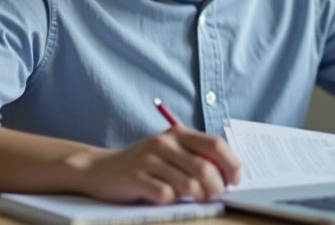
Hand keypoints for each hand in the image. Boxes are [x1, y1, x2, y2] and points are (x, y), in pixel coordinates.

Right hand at [66, 125, 241, 203]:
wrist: (99, 169)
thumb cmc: (143, 163)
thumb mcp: (170, 151)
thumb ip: (196, 156)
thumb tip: (229, 174)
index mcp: (178, 134)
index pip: (215, 145)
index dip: (232, 164)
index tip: (235, 180)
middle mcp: (164, 143)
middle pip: (205, 169)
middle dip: (216, 188)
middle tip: (214, 196)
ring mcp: (149, 161)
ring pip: (189, 186)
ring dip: (197, 197)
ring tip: (193, 199)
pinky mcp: (136, 178)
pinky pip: (166, 196)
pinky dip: (171, 201)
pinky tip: (165, 197)